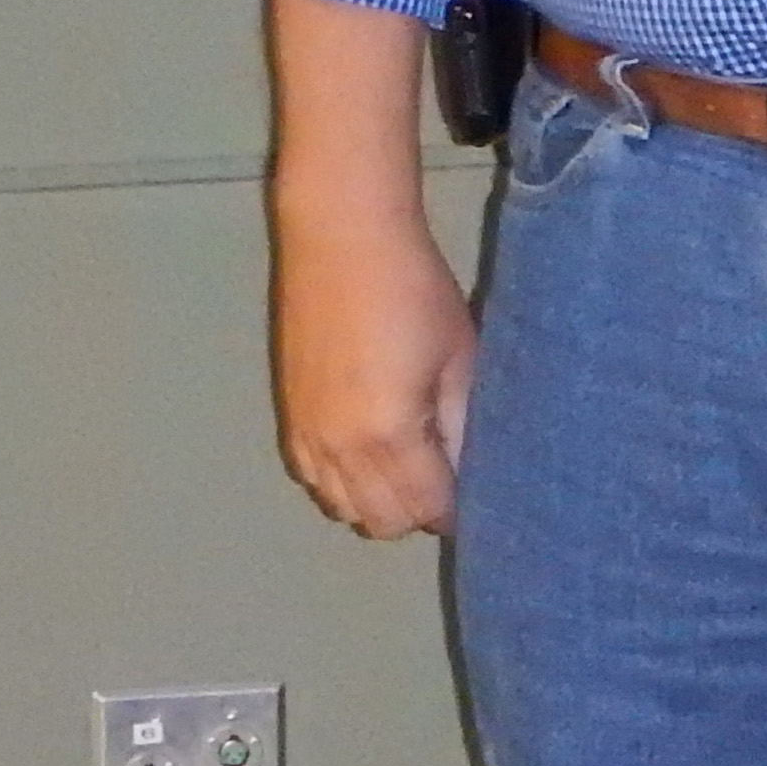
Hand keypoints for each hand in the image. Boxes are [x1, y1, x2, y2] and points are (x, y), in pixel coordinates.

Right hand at [269, 203, 477, 537]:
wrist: (341, 242)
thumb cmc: (415, 291)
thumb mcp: (460, 357)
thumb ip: (464, 424)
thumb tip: (471, 472)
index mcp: (389, 437)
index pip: (427, 510)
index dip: (457, 508)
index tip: (477, 489)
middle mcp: (339, 451)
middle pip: (382, 523)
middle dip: (419, 509)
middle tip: (446, 472)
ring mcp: (306, 438)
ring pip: (342, 509)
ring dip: (378, 500)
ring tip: (409, 461)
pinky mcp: (288, 420)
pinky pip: (314, 481)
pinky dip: (343, 482)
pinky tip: (368, 448)